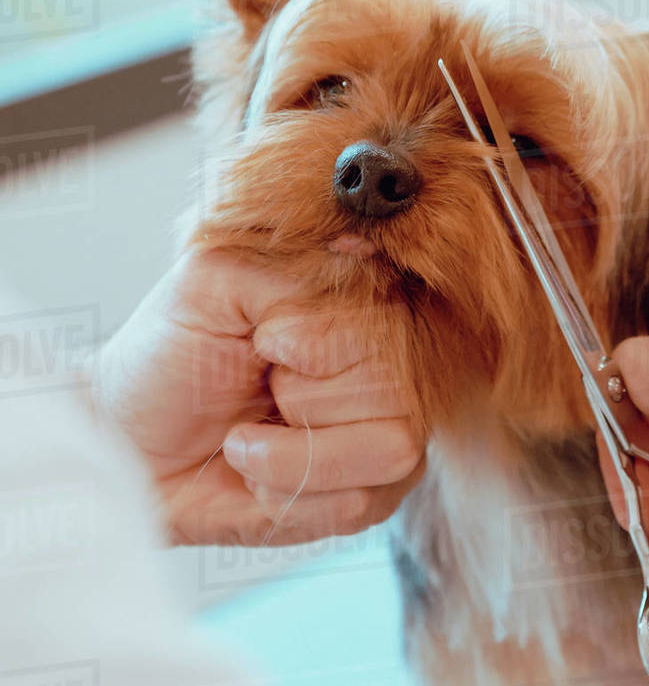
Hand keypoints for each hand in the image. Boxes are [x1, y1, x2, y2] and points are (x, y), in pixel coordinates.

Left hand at [90, 249, 424, 545]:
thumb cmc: (170, 359)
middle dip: (301, 403)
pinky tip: (261, 479)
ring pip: (390, 451)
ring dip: (292, 458)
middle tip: (258, 396)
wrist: (127, 443)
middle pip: (392, 393)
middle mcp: (393, 367)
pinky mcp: (372, 495)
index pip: (378, 327)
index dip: (304, 346)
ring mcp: (392, 433)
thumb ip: (289, 270)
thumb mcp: (214, 284)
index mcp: (362, 305)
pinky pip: (360, 506)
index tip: (261, 345)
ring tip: (250, 443)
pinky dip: (290, 499)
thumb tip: (358, 283)